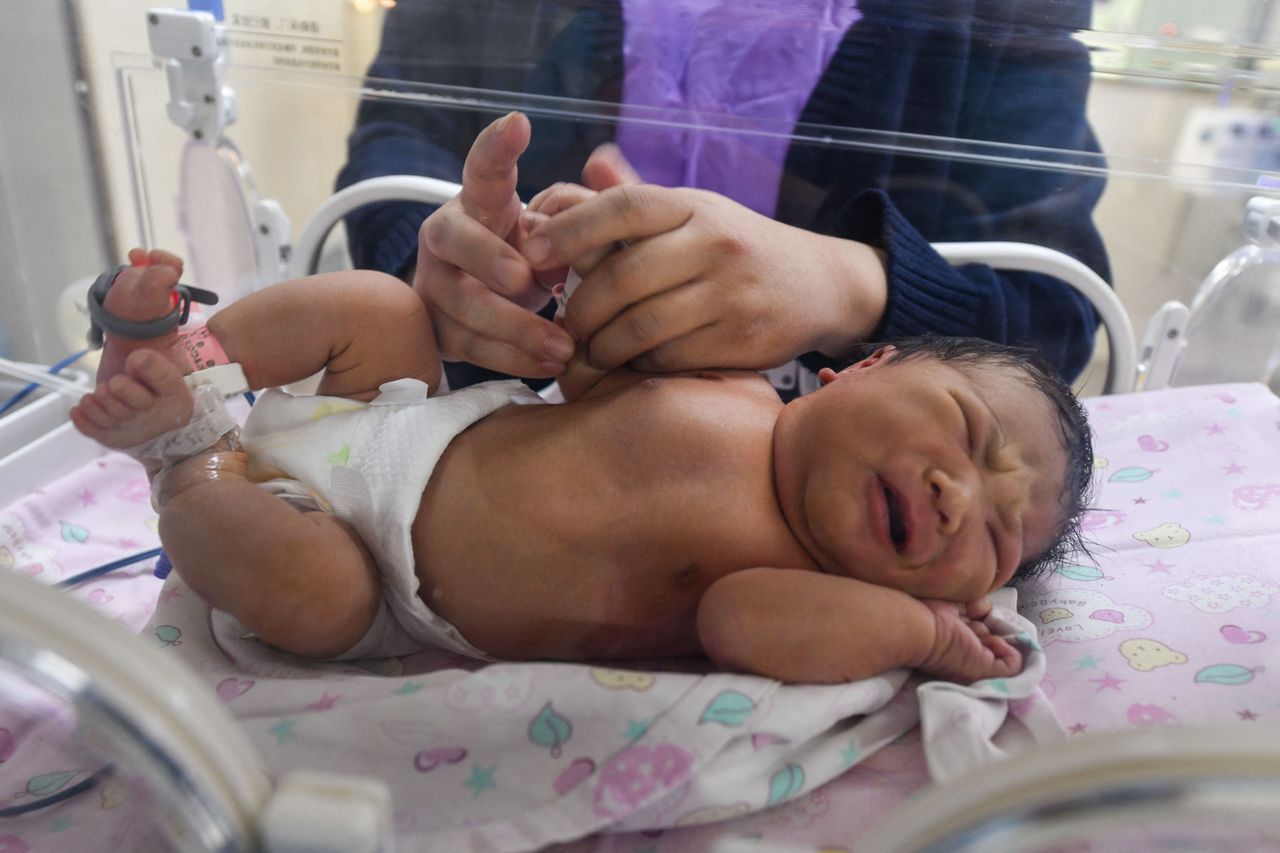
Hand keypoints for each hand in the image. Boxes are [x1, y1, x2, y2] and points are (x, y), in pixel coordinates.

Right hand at [414, 112, 575, 377]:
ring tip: (563, 345)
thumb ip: (578, 211)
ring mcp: (433, 283)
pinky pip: (470, 348)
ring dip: (514, 326)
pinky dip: (512, 359)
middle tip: (526, 279)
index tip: (520, 124)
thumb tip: (607, 164)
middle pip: (457, 240)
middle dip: (490, 259)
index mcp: (478, 201)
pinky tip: (549, 366)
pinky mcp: (436, 330)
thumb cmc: (528, 260)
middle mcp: (446, 235)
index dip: (496, 146)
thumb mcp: (550, 233)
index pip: (483, 168)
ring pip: (462, 303)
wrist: (487, 310)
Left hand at [520, 183, 888, 373]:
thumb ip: (638, 197)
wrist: (822, 285)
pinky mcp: (743, 339)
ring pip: (641, 327)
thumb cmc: (736, 248)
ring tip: (588, 354)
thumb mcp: (696, 212)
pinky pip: (670, 358)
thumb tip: (591, 163)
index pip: (623, 207)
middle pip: (623, 278)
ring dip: (602, 347)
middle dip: (579, 310)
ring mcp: (731, 293)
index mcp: (694, 205)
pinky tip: (632, 364)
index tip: (531, 252)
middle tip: (561, 329)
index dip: (570, 228)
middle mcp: (715, 243)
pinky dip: (640, 366)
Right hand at [917, 598, 1022, 683]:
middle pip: (993, 639)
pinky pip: (981, 605)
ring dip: (984, 622)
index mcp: (970, 667)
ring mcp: (962, 628)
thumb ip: (1008, 668)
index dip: (1002, 652)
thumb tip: (1015, 651)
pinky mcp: (959, 608)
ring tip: (969, 624)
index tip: (995, 647)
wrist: (924, 627)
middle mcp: (966, 649)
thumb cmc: (952, 654)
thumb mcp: (983, 672)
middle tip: (978, 636)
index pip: (997, 658)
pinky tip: (968, 610)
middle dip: (992, 637)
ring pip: (988, 622)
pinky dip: (979, 606)